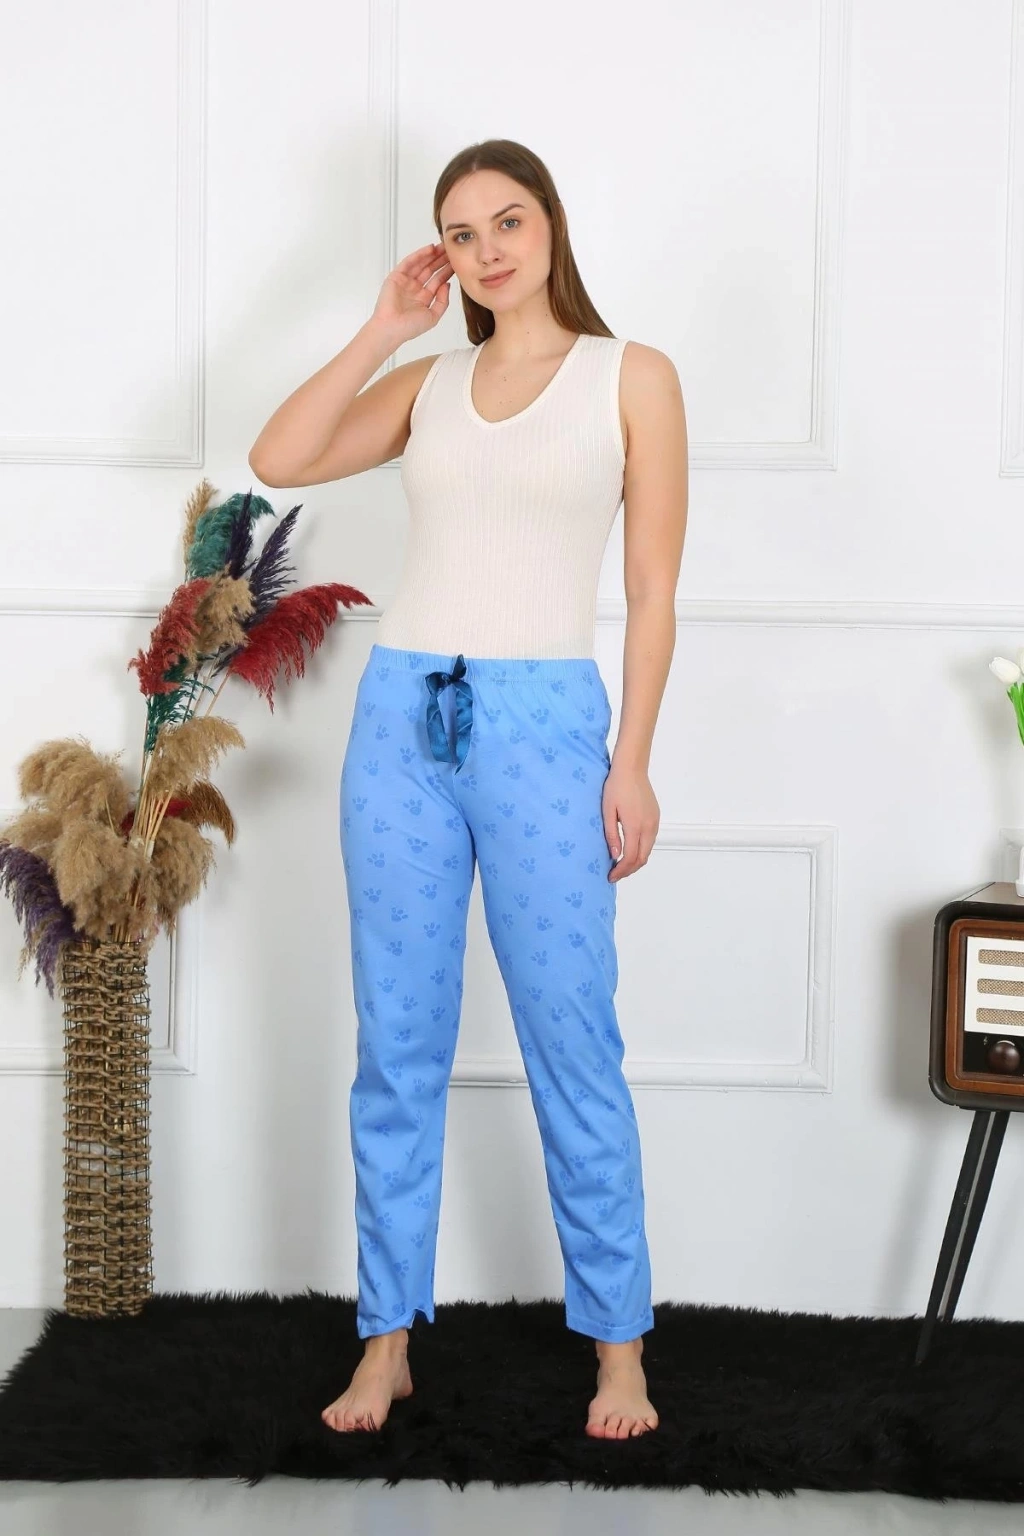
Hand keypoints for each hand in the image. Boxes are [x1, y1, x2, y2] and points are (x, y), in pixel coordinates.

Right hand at [371, 241, 452, 343]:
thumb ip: (443, 301)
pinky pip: (409, 263)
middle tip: (450, 250)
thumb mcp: (433, 316)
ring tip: (442, 246)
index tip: (456, 262)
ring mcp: (405, 282)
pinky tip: (429, 249)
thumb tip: (447, 285)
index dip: (446, 271)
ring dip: (431, 255)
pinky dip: (419, 255)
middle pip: (430, 270)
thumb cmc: (409, 327)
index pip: (437, 281)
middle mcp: (415, 289)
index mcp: (423, 298)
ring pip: (421, 264)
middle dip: (440, 260)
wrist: (392, 328)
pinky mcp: (396, 276)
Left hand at [602, 764, 658, 881]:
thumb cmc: (616, 787)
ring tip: (621, 864)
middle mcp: (648, 827)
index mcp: (635, 826)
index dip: (621, 871)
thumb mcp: (607, 811)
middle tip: (615, 874)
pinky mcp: (655, 817)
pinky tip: (630, 849)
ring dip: (636, 861)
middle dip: (629, 870)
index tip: (610, 876)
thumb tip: (615, 856)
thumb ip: (611, 835)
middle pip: (642, 858)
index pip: (630, 857)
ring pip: (648, 850)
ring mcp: (654, 822)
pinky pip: (650, 840)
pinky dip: (641, 850)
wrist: (632, 768)